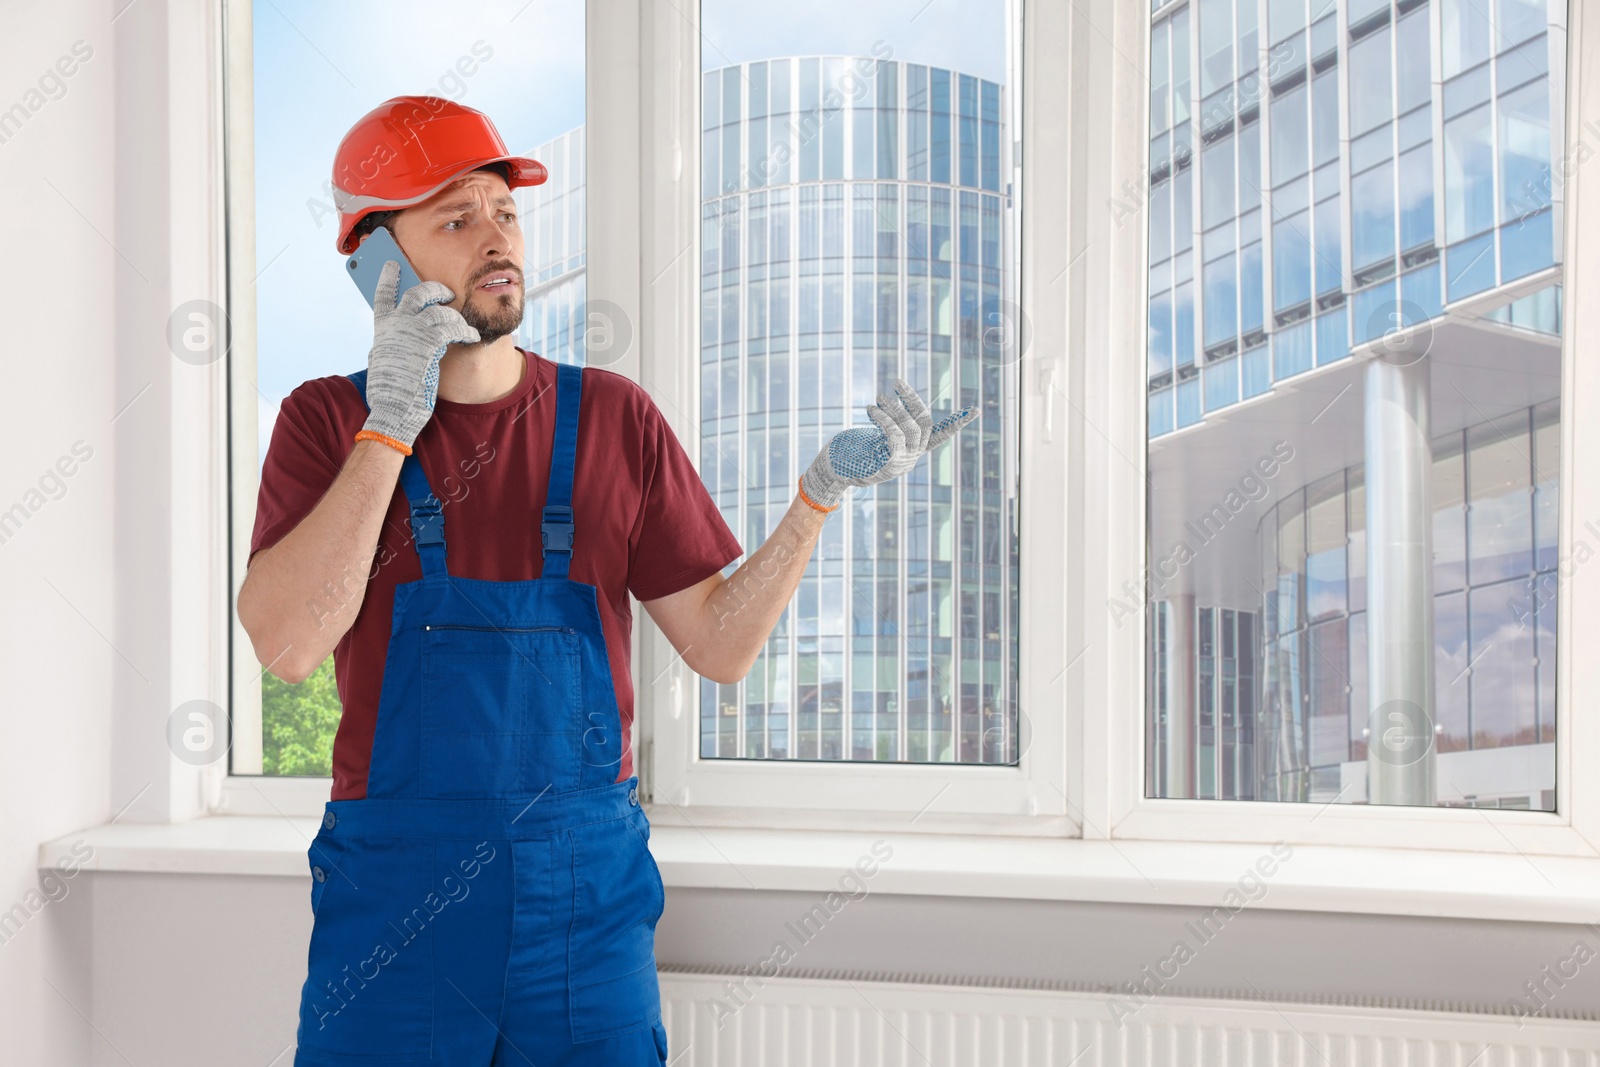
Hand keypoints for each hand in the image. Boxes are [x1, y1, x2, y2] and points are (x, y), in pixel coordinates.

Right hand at [361, 260, 479, 448]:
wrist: (394, 409)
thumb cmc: (390, 391)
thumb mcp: (384, 361)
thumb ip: (390, 343)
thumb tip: (395, 336)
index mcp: (382, 329)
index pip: (383, 296)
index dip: (388, 278)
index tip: (394, 264)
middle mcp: (396, 324)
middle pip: (418, 293)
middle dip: (436, 290)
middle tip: (446, 295)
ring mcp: (412, 331)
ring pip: (441, 311)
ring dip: (456, 318)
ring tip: (463, 327)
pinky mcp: (429, 342)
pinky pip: (453, 328)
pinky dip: (465, 330)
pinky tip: (472, 336)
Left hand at [799, 379, 976, 509]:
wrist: (833, 471)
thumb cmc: (850, 449)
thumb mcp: (872, 434)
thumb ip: (889, 423)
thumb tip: (896, 400)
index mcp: (910, 450)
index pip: (939, 435)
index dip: (956, 422)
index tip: (975, 410)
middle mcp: (910, 458)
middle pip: (923, 423)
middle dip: (911, 399)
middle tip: (896, 382)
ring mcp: (901, 463)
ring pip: (909, 428)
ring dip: (893, 408)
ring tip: (878, 398)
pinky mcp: (888, 465)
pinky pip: (895, 436)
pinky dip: (885, 419)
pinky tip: (871, 409)